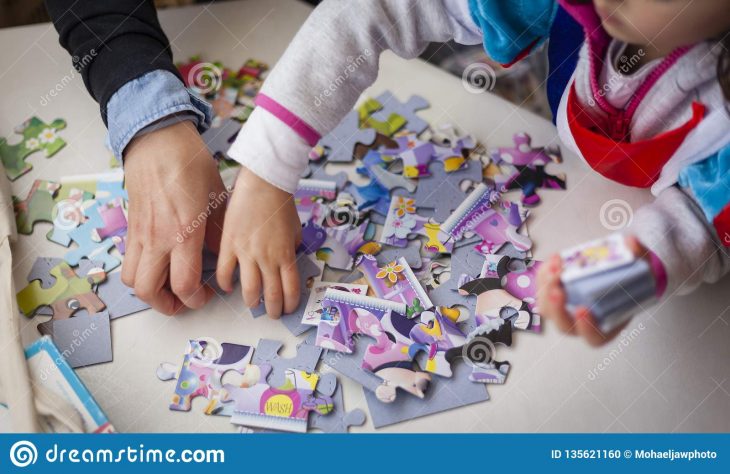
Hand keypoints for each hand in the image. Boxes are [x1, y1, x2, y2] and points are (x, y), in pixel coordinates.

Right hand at [121, 121, 226, 313]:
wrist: (156, 139)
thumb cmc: (190, 164)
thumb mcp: (217, 197)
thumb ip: (219, 232)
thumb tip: (223, 256)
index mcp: (183, 232)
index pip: (184, 284)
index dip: (195, 299)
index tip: (206, 295)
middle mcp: (157, 237)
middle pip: (148, 291)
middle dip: (167, 305)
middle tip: (184, 301)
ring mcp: (139, 233)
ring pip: (132, 279)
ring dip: (149, 291)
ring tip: (169, 286)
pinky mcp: (130, 225)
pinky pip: (129, 260)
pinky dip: (141, 271)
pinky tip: (160, 262)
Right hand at [216, 167, 301, 317]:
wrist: (263, 185)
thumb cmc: (281, 204)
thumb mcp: (295, 230)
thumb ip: (291, 248)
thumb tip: (288, 260)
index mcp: (286, 256)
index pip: (290, 289)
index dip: (290, 304)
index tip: (288, 309)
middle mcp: (267, 259)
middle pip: (272, 294)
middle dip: (274, 309)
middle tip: (273, 313)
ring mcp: (247, 253)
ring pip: (249, 289)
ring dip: (252, 302)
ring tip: (253, 305)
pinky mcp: (229, 245)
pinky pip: (226, 272)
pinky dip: (226, 284)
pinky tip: (229, 287)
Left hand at [537, 235, 648, 345]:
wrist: (619, 272)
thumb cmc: (631, 278)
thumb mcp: (642, 268)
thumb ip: (639, 256)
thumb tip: (631, 242)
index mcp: (606, 326)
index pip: (594, 337)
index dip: (587, 327)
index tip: (583, 309)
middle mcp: (582, 323)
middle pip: (563, 325)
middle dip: (557, 309)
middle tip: (558, 290)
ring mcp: (566, 310)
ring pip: (547, 309)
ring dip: (546, 289)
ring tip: (555, 267)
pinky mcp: (555, 295)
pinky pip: (543, 289)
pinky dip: (545, 275)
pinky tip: (555, 260)